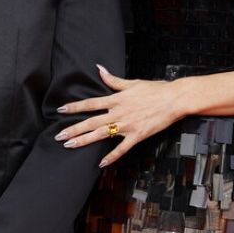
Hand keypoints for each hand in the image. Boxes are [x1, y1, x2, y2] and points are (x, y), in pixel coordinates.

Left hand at [54, 64, 184, 165]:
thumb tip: (99, 69)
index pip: (91, 103)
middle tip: (59, 135)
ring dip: (84, 140)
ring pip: (101, 134)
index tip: (61, 110)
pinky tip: (101, 163)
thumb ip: (113, 79)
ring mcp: (127, 125)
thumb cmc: (155, 90)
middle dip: (73, 128)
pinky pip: (122, 148)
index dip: (75, 107)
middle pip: (91, 121)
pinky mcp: (137, 135)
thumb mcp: (132, 83)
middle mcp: (119, 112)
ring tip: (70, 145)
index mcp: (116, 99)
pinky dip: (112, 156)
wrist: (174, 99)